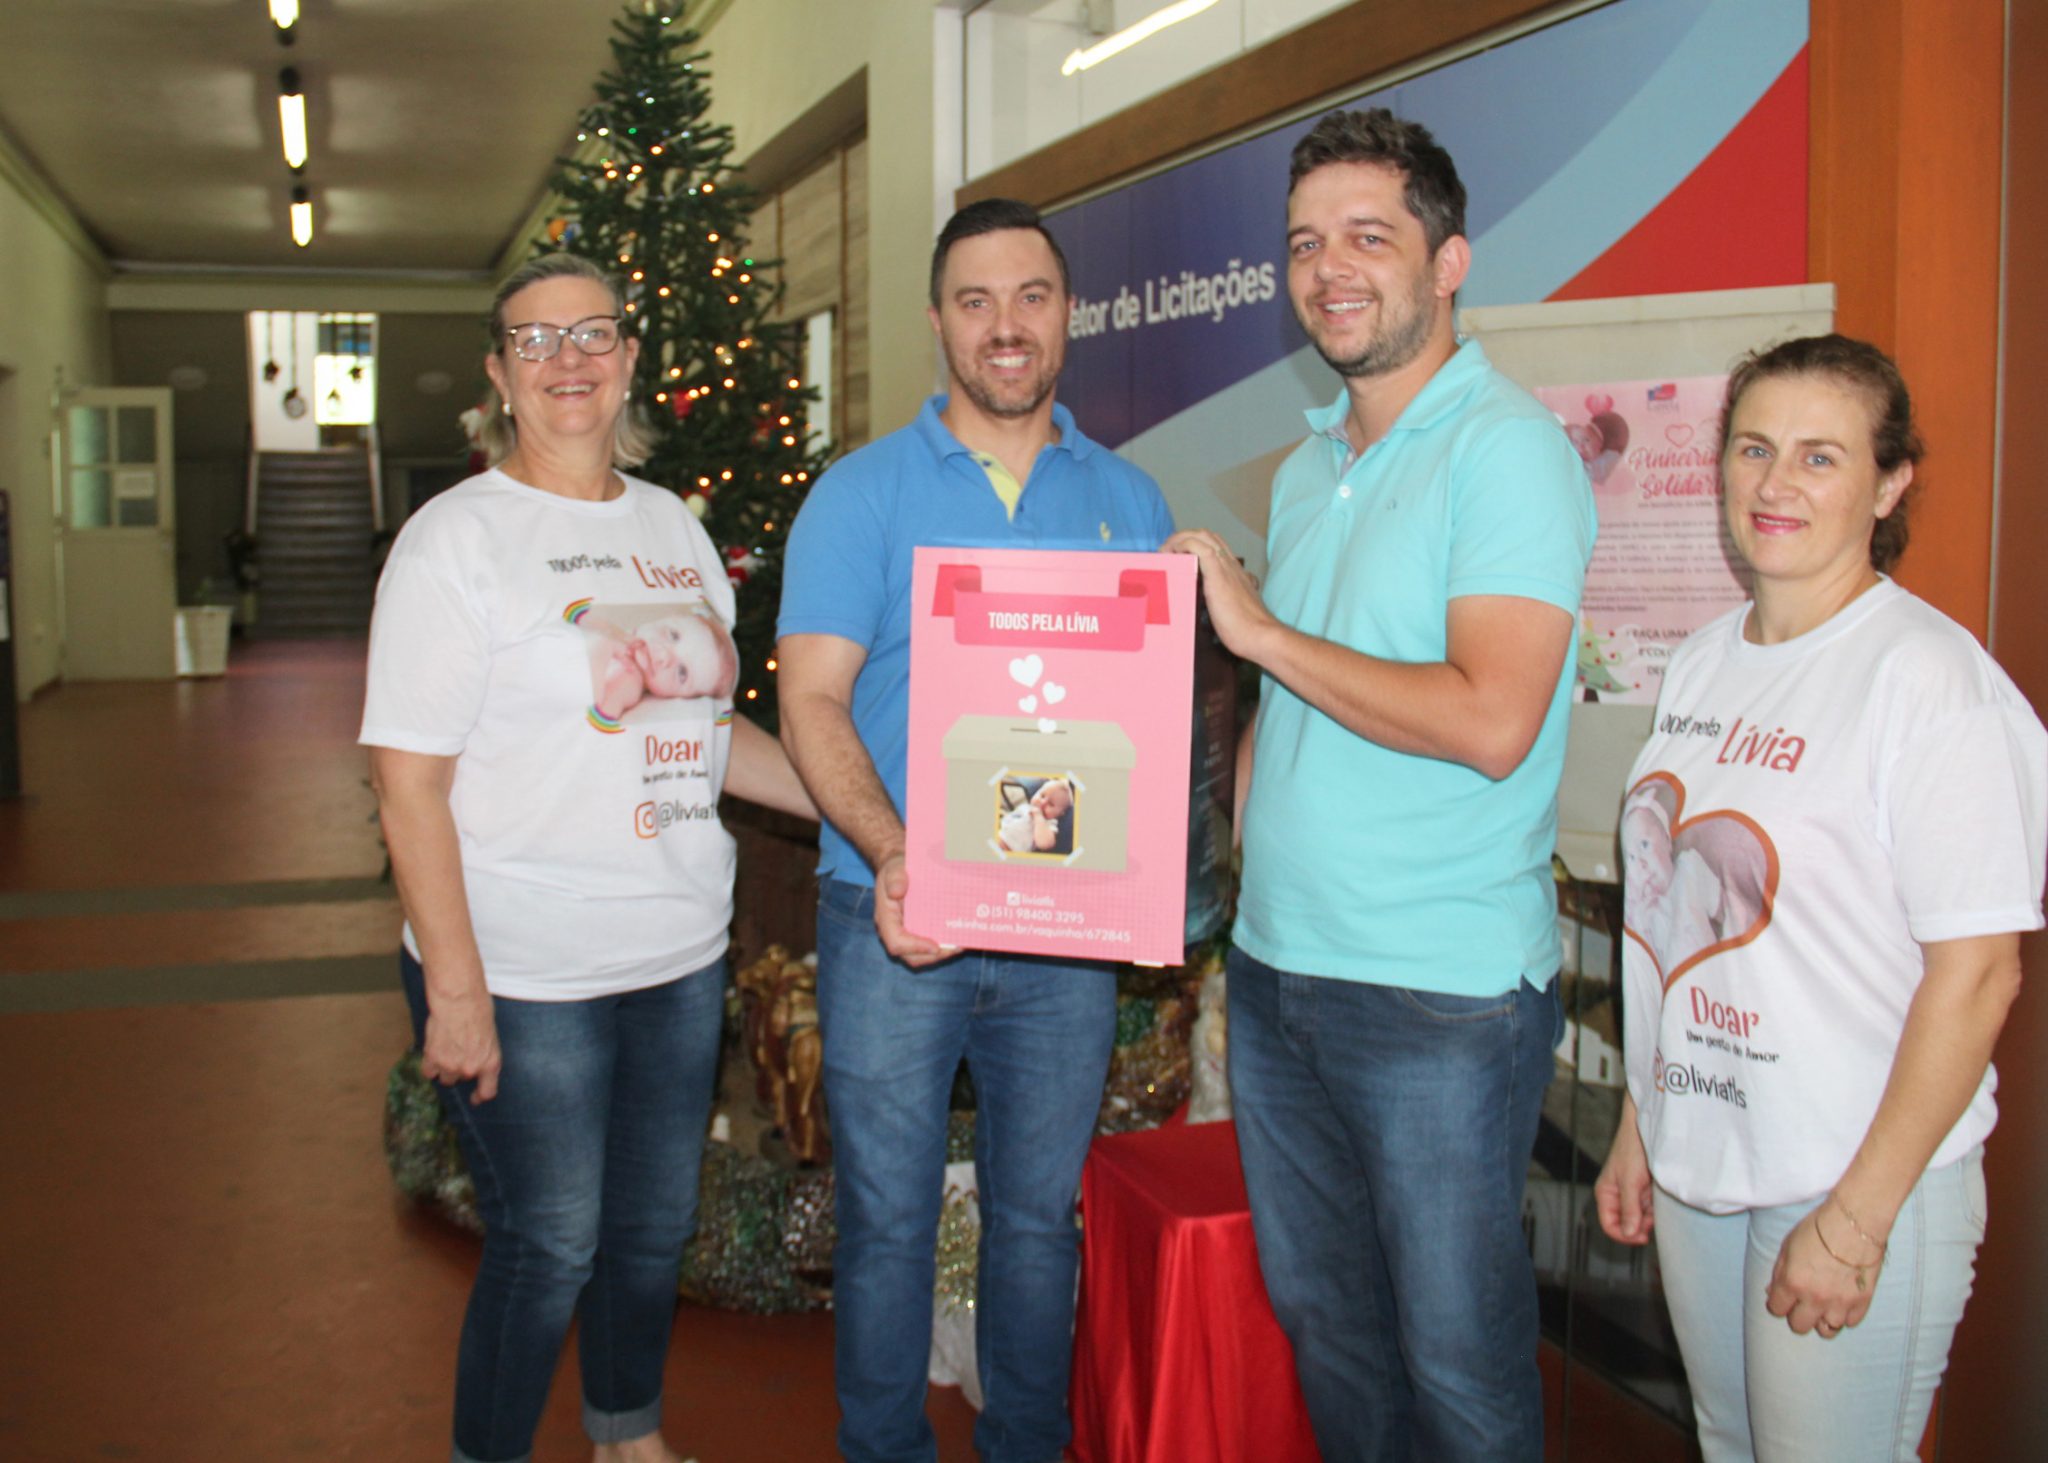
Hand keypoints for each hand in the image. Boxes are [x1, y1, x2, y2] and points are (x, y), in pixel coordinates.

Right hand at [421, 985, 501, 1103]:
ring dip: (444, 1067)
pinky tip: (433, 1049)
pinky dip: (429, 1064)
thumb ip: (483, 1052)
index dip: (479, 1097)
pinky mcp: (433, 1059)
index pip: (487, 1092)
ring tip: (446, 1046)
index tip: (474, 1099)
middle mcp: (471, 1069)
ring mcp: (451, 1066)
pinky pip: (428, 1071)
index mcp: (491, 1063)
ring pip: (444, 1078)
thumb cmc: (479, 1010)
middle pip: (460, 1080)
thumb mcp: (491, 1035)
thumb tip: (474, 1057)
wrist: (460, 1000)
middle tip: (457, 1049)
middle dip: (458, 1069)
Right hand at [873, 851, 950, 967]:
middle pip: (911, 956)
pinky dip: (944, 946)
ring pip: (921, 956)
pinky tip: (960, 939)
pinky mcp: (918, 933)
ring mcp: (907, 934)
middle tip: (956, 948)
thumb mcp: (894, 868)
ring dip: (942, 954)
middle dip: (934, 956)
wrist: (901, 869)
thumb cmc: (897, 868)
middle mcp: (895, 931)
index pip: (895, 942)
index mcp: (886, 918)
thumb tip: (896, 891)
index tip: (935, 946)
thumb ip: (895, 877)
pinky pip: (929, 947)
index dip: (914, 948)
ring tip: (961, 945)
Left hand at [1163, 529, 1278, 660]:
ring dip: (1180, 538)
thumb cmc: (1249, 629)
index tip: (1177, 555)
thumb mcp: (1238, 609)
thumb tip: (1223, 606)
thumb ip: (1232, 601)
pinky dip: (1183, 544)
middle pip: (1208, 535)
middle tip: (1167, 552)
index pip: (1215, 545)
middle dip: (1184, 537)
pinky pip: (1200, 548)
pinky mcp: (1219, 575)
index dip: (1195, 544)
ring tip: (1166, 552)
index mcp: (1235, 572)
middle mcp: (1231, 565)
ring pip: (1203, 535)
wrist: (1260, 635)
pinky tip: (1173, 553)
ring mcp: (1226, 568)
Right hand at [1594, 1105, 1654, 1243]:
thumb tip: (1628, 1234)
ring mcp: (1631, 1194)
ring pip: (1640, 1218)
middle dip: (1640, 1226)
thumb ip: (1629, 1209)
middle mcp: (1617, 1196)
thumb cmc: (1633, 1150)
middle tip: (1653, 1220)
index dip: (1624, 1235)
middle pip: (1626, 1224)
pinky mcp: (1644, 1191)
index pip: (1609, 1225)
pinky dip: (1656, 1209)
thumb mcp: (1630, 1182)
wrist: (1647, 1130)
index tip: (1642, 1237)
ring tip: (1657, 1205)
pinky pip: (1649, 1208)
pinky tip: (1660, 1200)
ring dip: (1650, 1217)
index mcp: (1606, 1194)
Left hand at [1766, 1205, 1882, 1337]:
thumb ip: (1779, 1272)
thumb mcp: (1788, 1246)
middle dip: (1798, 1315)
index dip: (1778, 1303)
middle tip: (1803, 1303)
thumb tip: (1772, 1291)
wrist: (1855, 1222)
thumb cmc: (1818, 1228)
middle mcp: (1814, 1298)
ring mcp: (1840, 1303)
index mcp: (1792, 1283)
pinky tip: (1842, 1301)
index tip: (1783, 1297)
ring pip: (1827, 1331)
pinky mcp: (1862, 1302)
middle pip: (1799, 1326)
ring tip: (1824, 1306)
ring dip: (1823, 1319)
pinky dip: (1845, 1315)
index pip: (1777, 1310)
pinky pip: (1850, 1322)